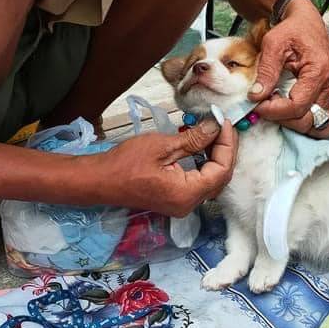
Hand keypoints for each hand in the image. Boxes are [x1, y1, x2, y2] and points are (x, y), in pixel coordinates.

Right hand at [81, 121, 237, 216]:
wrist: (101, 180)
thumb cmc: (125, 163)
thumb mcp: (162, 146)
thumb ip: (194, 139)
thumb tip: (215, 127)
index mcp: (187, 194)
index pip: (222, 170)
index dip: (227, 144)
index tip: (224, 122)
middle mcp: (188, 204)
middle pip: (220, 177)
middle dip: (225, 149)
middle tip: (222, 125)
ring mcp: (182, 204)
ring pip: (212, 181)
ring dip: (216, 156)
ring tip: (214, 132)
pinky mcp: (176, 200)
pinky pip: (200, 183)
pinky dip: (205, 164)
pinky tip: (202, 146)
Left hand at [250, 0, 328, 137]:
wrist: (306, 22)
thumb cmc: (292, 30)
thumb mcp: (273, 44)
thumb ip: (266, 71)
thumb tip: (256, 96)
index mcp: (319, 71)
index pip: (297, 106)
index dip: (274, 111)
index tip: (256, 105)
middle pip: (309, 121)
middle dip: (283, 119)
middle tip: (265, 105)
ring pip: (319, 127)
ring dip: (296, 124)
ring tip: (279, 109)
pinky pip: (323, 121)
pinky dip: (305, 120)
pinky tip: (289, 109)